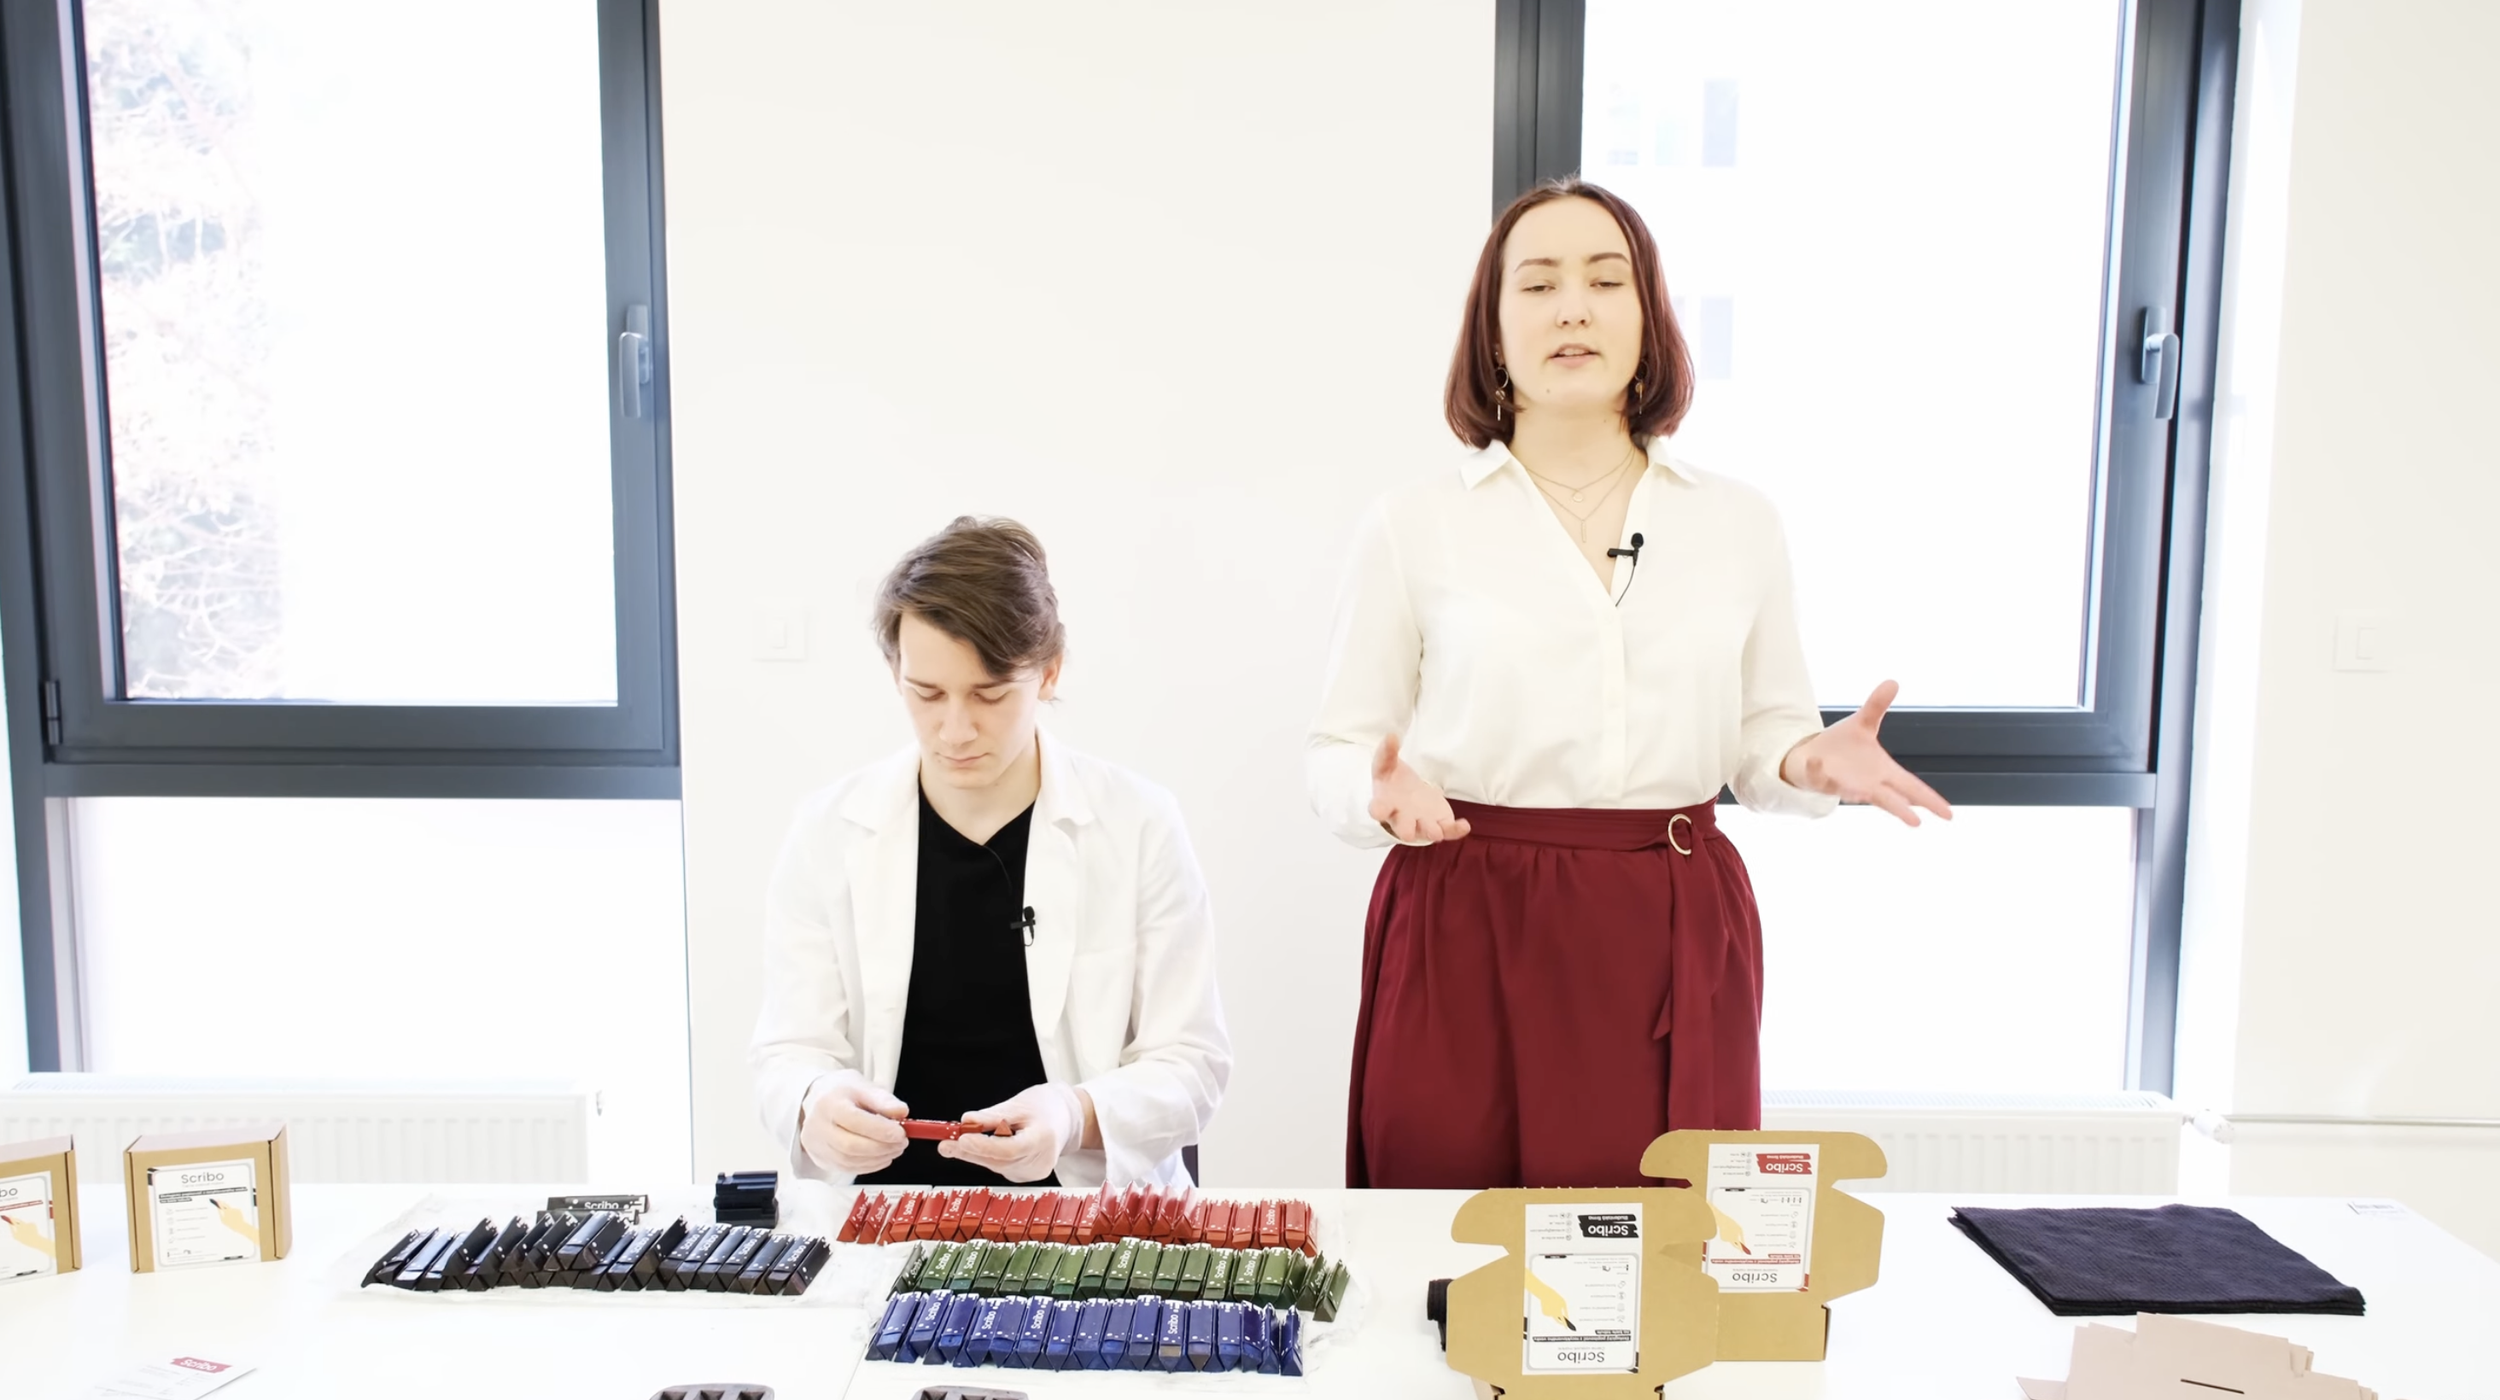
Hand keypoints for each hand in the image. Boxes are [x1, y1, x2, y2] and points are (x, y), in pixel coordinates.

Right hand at [799, 1069, 910, 1175]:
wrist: (816, 1101)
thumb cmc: (841, 1092)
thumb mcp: (863, 1086)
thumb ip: (883, 1100)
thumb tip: (901, 1112)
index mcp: (828, 1103)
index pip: (854, 1121)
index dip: (880, 1130)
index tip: (900, 1133)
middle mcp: (818, 1126)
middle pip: (850, 1146)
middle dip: (882, 1147)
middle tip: (901, 1143)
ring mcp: (817, 1145)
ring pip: (849, 1161)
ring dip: (878, 1158)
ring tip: (895, 1149)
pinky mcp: (821, 1159)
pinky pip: (847, 1168)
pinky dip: (869, 1165)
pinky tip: (882, 1157)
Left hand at [943, 1083, 1090, 1183]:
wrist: (1066, 1119)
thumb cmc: (1046, 1108)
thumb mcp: (1019, 1104)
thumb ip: (992, 1116)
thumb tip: (966, 1121)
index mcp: (1043, 1140)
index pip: (1010, 1149)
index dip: (983, 1146)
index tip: (962, 1138)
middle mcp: (1040, 1162)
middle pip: (998, 1160)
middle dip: (969, 1152)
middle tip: (945, 1144)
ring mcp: (1033, 1173)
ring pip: (996, 1165)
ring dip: (974, 1154)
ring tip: (953, 1141)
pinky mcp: (1025, 1176)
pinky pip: (999, 1166)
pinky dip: (985, 1156)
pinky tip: (976, 1145)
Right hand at [1368, 734, 1470, 842]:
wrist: (1406, 794)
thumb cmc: (1393, 781)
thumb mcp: (1387, 765)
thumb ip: (1387, 752)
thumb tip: (1391, 736)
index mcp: (1385, 803)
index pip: (1379, 809)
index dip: (1378, 811)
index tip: (1377, 811)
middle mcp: (1402, 818)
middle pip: (1402, 826)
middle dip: (1405, 829)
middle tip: (1407, 833)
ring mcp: (1421, 823)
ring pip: (1426, 831)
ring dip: (1431, 832)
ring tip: (1437, 832)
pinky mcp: (1439, 823)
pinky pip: (1448, 830)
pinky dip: (1456, 830)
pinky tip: (1465, 825)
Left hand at [1780, 681, 1954, 826]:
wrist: (1809, 754)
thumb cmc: (1843, 746)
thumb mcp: (1862, 723)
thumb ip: (1877, 706)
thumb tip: (1893, 682)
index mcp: (1882, 771)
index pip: (1911, 787)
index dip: (1929, 799)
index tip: (1949, 813)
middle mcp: (1867, 784)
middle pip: (1889, 800)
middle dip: (1901, 810)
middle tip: (1917, 822)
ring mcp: (1844, 785)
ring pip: (1852, 792)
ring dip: (1855, 792)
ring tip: (1862, 795)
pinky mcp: (1820, 780)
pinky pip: (1820, 776)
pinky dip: (1819, 771)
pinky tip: (1818, 762)